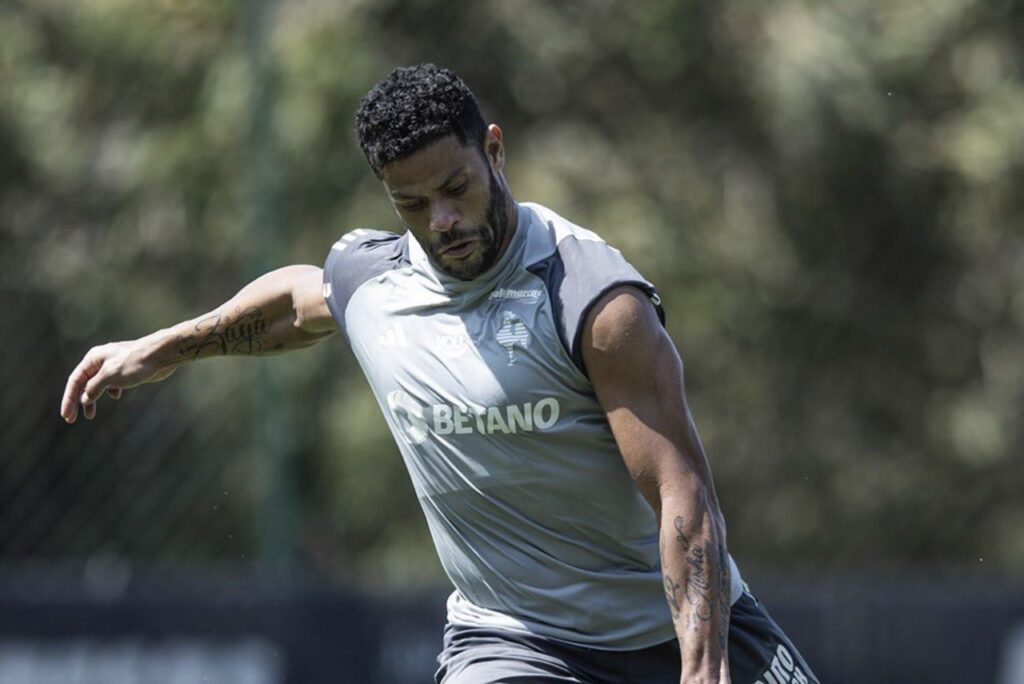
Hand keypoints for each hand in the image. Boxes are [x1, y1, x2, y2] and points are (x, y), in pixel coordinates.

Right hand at [60, 339, 176, 422]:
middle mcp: (101, 361)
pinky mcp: (126, 371)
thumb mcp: (110, 376)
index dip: (69, 399)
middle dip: (77, 402)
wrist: (162, 354)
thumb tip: (85, 399)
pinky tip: (116, 396)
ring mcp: (114, 366)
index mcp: (93, 359)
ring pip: (97, 385)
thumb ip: (94, 388)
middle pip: (83, 384)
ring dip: (92, 399)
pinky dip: (110, 391)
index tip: (66, 416)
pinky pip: (112, 384)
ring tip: (90, 415)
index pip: (75, 381)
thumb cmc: (136, 362)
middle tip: (72, 419)